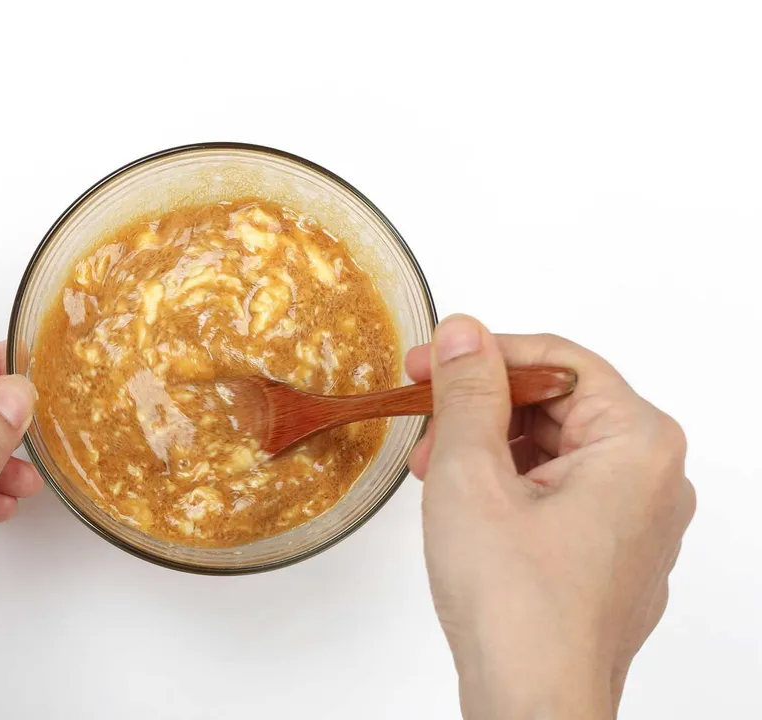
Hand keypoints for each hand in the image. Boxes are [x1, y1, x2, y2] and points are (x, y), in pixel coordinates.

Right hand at [406, 316, 694, 718]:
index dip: (484, 353)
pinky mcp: (611, 561)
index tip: (428, 361)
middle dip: (482, 409)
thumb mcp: (470, 475)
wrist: (532, 706)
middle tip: (424, 422)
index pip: (559, 360)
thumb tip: (463, 334)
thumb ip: (468, 392)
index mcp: (637, 445)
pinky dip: (509, 489)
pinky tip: (463, 508)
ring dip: (489, 450)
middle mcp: (653, 482)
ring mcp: (637, 527)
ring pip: (556, 453)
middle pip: (560, 407)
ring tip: (433, 473)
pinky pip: (561, 497)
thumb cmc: (515, 605)